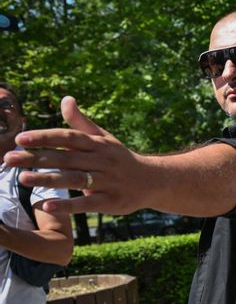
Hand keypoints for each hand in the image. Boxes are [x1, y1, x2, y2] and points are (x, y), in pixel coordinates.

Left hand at [3, 96, 148, 214]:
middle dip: (37, 158)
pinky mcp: (111, 202)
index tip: (21, 139)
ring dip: (48, 179)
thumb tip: (65, 99)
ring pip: (75, 179)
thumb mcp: (104, 138)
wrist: (153, 180)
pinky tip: (46, 205)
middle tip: (9, 159)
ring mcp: (108, 181)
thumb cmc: (120, 158)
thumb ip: (80, 123)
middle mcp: (103, 161)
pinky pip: (87, 204)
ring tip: (23, 178)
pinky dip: (67, 205)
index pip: (69, 138)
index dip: (45, 137)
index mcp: (99, 144)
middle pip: (66, 159)